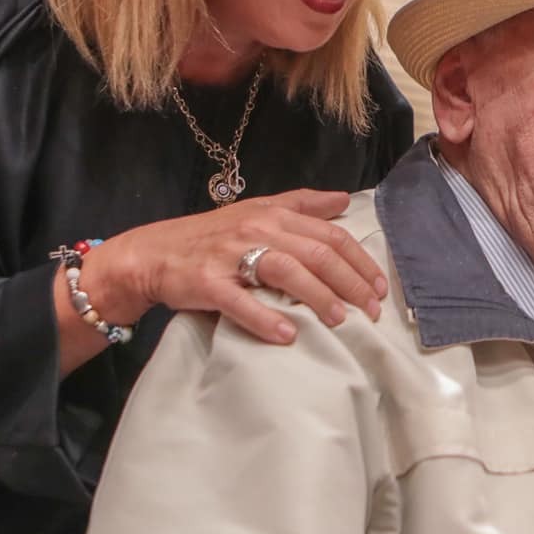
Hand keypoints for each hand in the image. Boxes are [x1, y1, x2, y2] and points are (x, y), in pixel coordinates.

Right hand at [69, 190, 386, 366]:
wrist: (152, 253)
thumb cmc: (211, 236)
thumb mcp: (257, 211)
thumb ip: (301, 204)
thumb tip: (343, 199)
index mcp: (272, 213)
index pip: (330, 235)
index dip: (360, 262)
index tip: (380, 288)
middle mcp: (256, 229)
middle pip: (316, 253)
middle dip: (351, 283)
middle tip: (371, 311)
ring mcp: (230, 255)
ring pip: (286, 270)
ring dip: (318, 297)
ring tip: (340, 320)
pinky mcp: (207, 282)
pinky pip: (240, 301)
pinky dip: (265, 318)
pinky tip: (287, 334)